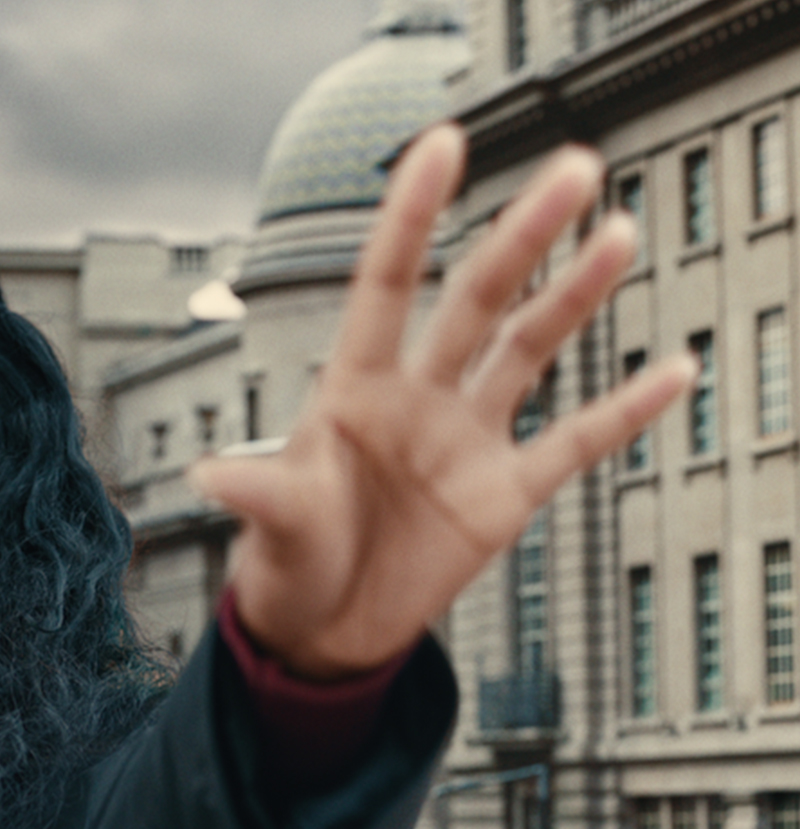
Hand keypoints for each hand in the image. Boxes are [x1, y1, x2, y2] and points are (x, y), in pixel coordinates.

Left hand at [189, 124, 695, 679]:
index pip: (386, 282)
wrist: (321, 632)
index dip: (414, 215)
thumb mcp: (273, 530)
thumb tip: (210, 476)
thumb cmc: (283, 569)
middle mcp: (415, 399)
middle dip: (523, 235)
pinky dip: (624, 410)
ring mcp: (464, 440)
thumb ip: (262, 496)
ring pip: (529, 348)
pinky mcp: (503, 493)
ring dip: (576, 295)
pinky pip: (575, 442)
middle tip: (576, 167)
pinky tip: (672, 369)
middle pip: (476, 299)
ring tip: (621, 232)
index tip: (443, 143)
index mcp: (352, 389)